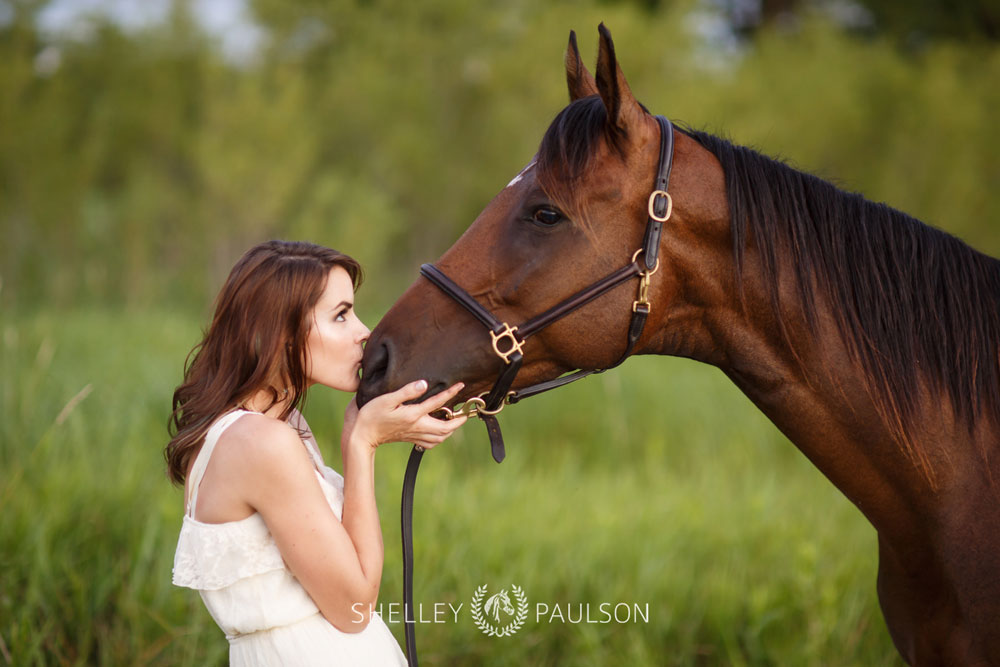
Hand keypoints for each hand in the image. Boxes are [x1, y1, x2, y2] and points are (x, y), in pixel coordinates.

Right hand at [345, 381, 467, 451]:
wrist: (362, 435)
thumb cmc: (371, 415)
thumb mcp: (387, 399)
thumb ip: (406, 392)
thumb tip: (424, 384)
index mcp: (414, 415)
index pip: (438, 403)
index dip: (451, 393)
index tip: (461, 385)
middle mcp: (417, 427)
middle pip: (446, 427)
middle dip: (459, 420)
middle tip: (466, 410)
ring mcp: (414, 435)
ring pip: (440, 437)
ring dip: (451, 429)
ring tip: (456, 419)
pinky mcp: (410, 439)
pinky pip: (431, 443)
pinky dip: (440, 438)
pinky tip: (439, 431)